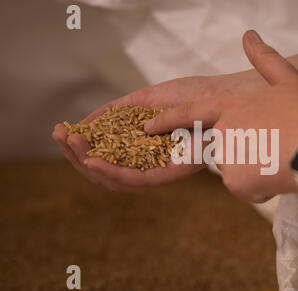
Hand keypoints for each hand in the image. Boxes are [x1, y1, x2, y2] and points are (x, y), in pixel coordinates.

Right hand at [52, 72, 266, 190]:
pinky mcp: (173, 173)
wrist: (226, 95)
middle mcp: (149, 161)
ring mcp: (160, 169)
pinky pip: (139, 180)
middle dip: (79, 156)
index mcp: (142, 146)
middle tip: (62, 137)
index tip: (62, 131)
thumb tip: (87, 121)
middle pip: (107, 171)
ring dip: (90, 164)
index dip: (81, 147)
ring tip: (72, 145)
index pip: (105, 154)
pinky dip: (114, 173)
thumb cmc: (194, 95)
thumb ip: (118, 111)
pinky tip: (93, 160)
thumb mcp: (146, 98)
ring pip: (118, 180)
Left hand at [146, 30, 297, 201]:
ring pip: (237, 172)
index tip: (148, 127)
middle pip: (224, 149)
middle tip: (273, 150)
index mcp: (232, 106)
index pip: (190, 113)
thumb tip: (249, 35)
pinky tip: (282, 176)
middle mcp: (223, 131)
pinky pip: (248, 190)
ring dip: (257, 171)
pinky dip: (263, 188)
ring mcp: (226, 156)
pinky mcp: (235, 182)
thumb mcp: (289, 80)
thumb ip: (265, 59)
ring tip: (284, 160)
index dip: (168, 120)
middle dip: (246, 153)